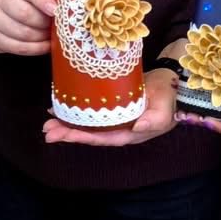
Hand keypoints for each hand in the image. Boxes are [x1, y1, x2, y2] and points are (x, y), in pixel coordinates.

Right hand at [0, 0, 54, 55]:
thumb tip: (70, 5)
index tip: (55, 10)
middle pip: (24, 13)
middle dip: (45, 22)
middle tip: (57, 25)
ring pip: (22, 33)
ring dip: (42, 37)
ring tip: (52, 35)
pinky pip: (19, 47)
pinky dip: (37, 49)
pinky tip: (46, 45)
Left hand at [42, 68, 178, 145]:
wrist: (174, 82)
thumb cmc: (170, 96)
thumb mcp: (164, 109)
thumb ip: (154, 120)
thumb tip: (138, 127)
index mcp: (130, 133)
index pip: (102, 138)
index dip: (82, 137)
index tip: (63, 135)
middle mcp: (120, 129)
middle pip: (90, 134)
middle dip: (68, 133)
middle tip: (46, 131)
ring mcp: (116, 118)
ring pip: (88, 124)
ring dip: (68, 123)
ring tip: (47, 123)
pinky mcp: (113, 105)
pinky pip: (92, 111)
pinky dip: (77, 110)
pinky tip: (62, 108)